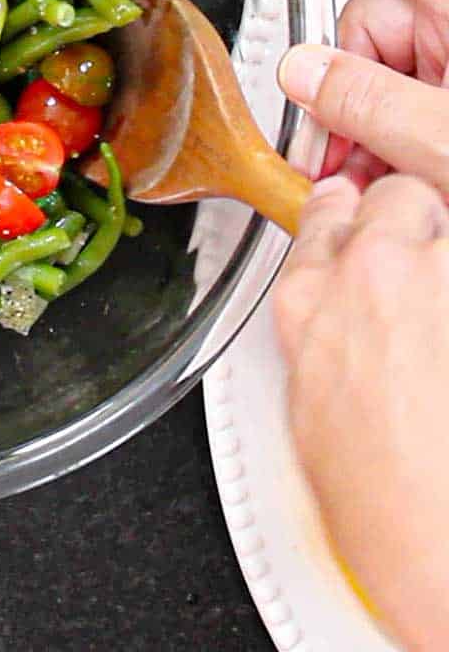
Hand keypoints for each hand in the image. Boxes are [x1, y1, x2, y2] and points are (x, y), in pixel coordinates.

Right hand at [249, 0, 448, 188]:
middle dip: (338, 90)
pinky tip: (382, 179)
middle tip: (332, 153)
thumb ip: (371, 103)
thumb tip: (304, 72)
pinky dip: (378, 144)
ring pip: (374, 76)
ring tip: (364, 182)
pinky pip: (396, 106)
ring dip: (356, 131)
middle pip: (366, 26)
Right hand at [277, 176, 448, 651]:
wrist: (432, 544)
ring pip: (443, 216)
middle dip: (412, 217)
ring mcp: (433, 281)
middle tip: (427, 260)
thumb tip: (335, 313)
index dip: (352, 214)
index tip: (365, 221)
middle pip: (395, 197)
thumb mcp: (313, 402)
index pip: (326, 214)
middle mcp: (367, 276)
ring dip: (447, 246)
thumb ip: (323, 329)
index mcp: (307, 302)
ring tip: (440, 306)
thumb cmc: (379, 500)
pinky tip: (445, 330)